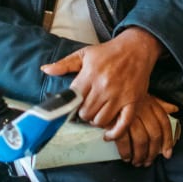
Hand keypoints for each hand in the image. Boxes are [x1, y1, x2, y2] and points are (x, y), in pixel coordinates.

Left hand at [41, 27, 163, 131]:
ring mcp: (120, 95)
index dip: (72, 105)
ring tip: (97, 114)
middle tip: (87, 109)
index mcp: (91, 74)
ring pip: (101, 121)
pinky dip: (114, 133)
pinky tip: (108, 134)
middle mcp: (104, 86)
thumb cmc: (109, 52)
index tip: (74, 105)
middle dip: (83, 114)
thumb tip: (45, 69)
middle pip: (86, 113)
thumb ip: (64, 64)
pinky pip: (123, 124)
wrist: (137, 47)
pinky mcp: (133, 102)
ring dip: (96, 121)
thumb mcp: (85, 54)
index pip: (74, 100)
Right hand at [110, 95, 178, 166]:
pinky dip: (125, 152)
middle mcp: (142, 108)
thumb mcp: (144, 96)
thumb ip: (160, 104)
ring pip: (140, 140)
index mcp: (151, 103)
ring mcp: (129, 114)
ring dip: (139, 155)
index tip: (167, 154)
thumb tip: (174, 109)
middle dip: (152, 153)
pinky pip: (123, 140)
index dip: (167, 141)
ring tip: (136, 162)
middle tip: (147, 162)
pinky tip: (125, 157)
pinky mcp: (115, 120)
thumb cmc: (125, 95)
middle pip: (153, 135)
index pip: (164, 124)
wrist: (105, 90)